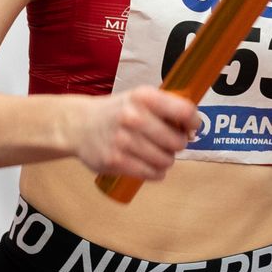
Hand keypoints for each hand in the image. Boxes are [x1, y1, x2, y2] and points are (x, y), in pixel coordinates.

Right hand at [70, 86, 198, 180]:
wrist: (79, 126)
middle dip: (178, 144)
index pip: (184, 111)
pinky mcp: (116, 161)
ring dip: (166, 160)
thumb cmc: (117, 112)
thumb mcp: (139, 99)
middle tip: (169, 142)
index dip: (193, 122)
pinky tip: (150, 166)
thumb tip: (193, 127)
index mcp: (143, 97)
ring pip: (166, 160)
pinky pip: (151, 174)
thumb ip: (165, 108)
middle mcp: (133, 117)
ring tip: (157, 154)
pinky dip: (156, 172)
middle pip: (177, 141)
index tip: (191, 127)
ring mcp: (124, 141)